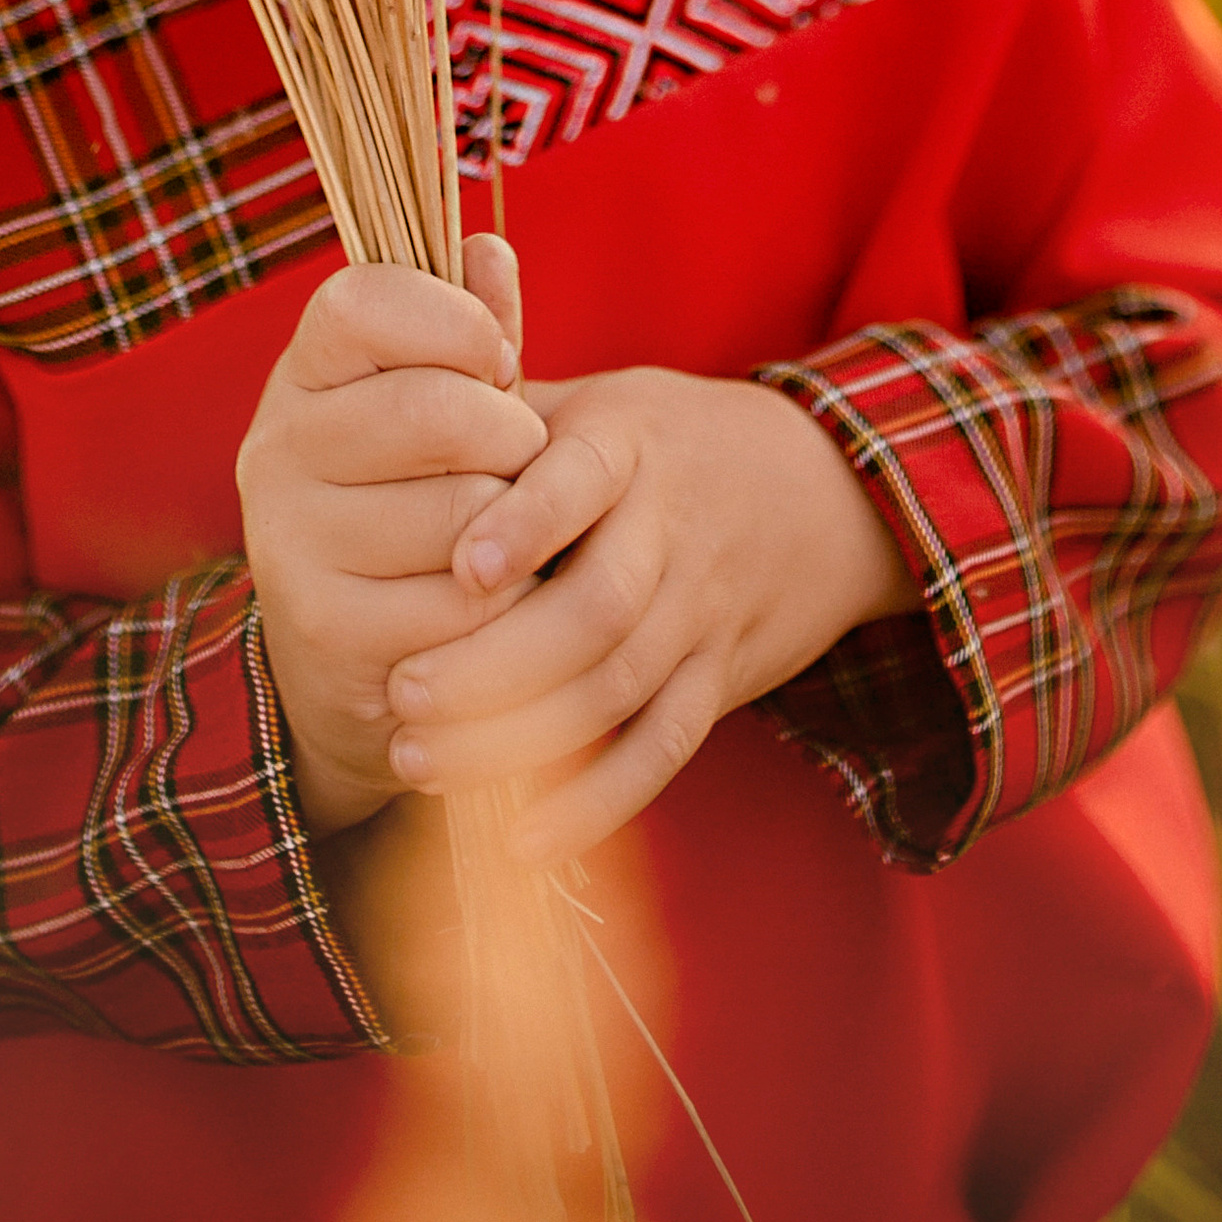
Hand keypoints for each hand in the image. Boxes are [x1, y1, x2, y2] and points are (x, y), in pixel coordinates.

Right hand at [236, 236, 544, 838]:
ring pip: (459, 512)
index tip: (495, 358)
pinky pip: (460, 602)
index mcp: (304, 367)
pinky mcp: (323, 627)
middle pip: (433, 410)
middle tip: (519, 457)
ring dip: (514, 525)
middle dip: (511, 435)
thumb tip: (489, 249)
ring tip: (501, 527)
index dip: (457, 321)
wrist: (355, 643)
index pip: (364, 301)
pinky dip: (501, 601)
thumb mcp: (444, 393)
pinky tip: (485, 596)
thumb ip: (471, 323)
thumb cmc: (419, 485)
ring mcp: (289, 540)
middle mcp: (277, 445)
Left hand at [380, 364, 916, 866]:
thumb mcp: (601, 399)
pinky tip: (519, 837)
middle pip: (596, 610)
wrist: (825, 488)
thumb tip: (397, 384)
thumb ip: (504, 404)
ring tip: (419, 761)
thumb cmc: (667, 440)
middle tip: (404, 693)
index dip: (528, 526)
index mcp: (631, 442)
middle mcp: (673, 528)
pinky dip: (595, 801)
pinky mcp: (720, 681)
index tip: (462, 568)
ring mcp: (703, 612)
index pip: (583, 481)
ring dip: (521, 740)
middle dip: (496, 665)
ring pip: (619, 689)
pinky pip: (662, 749)